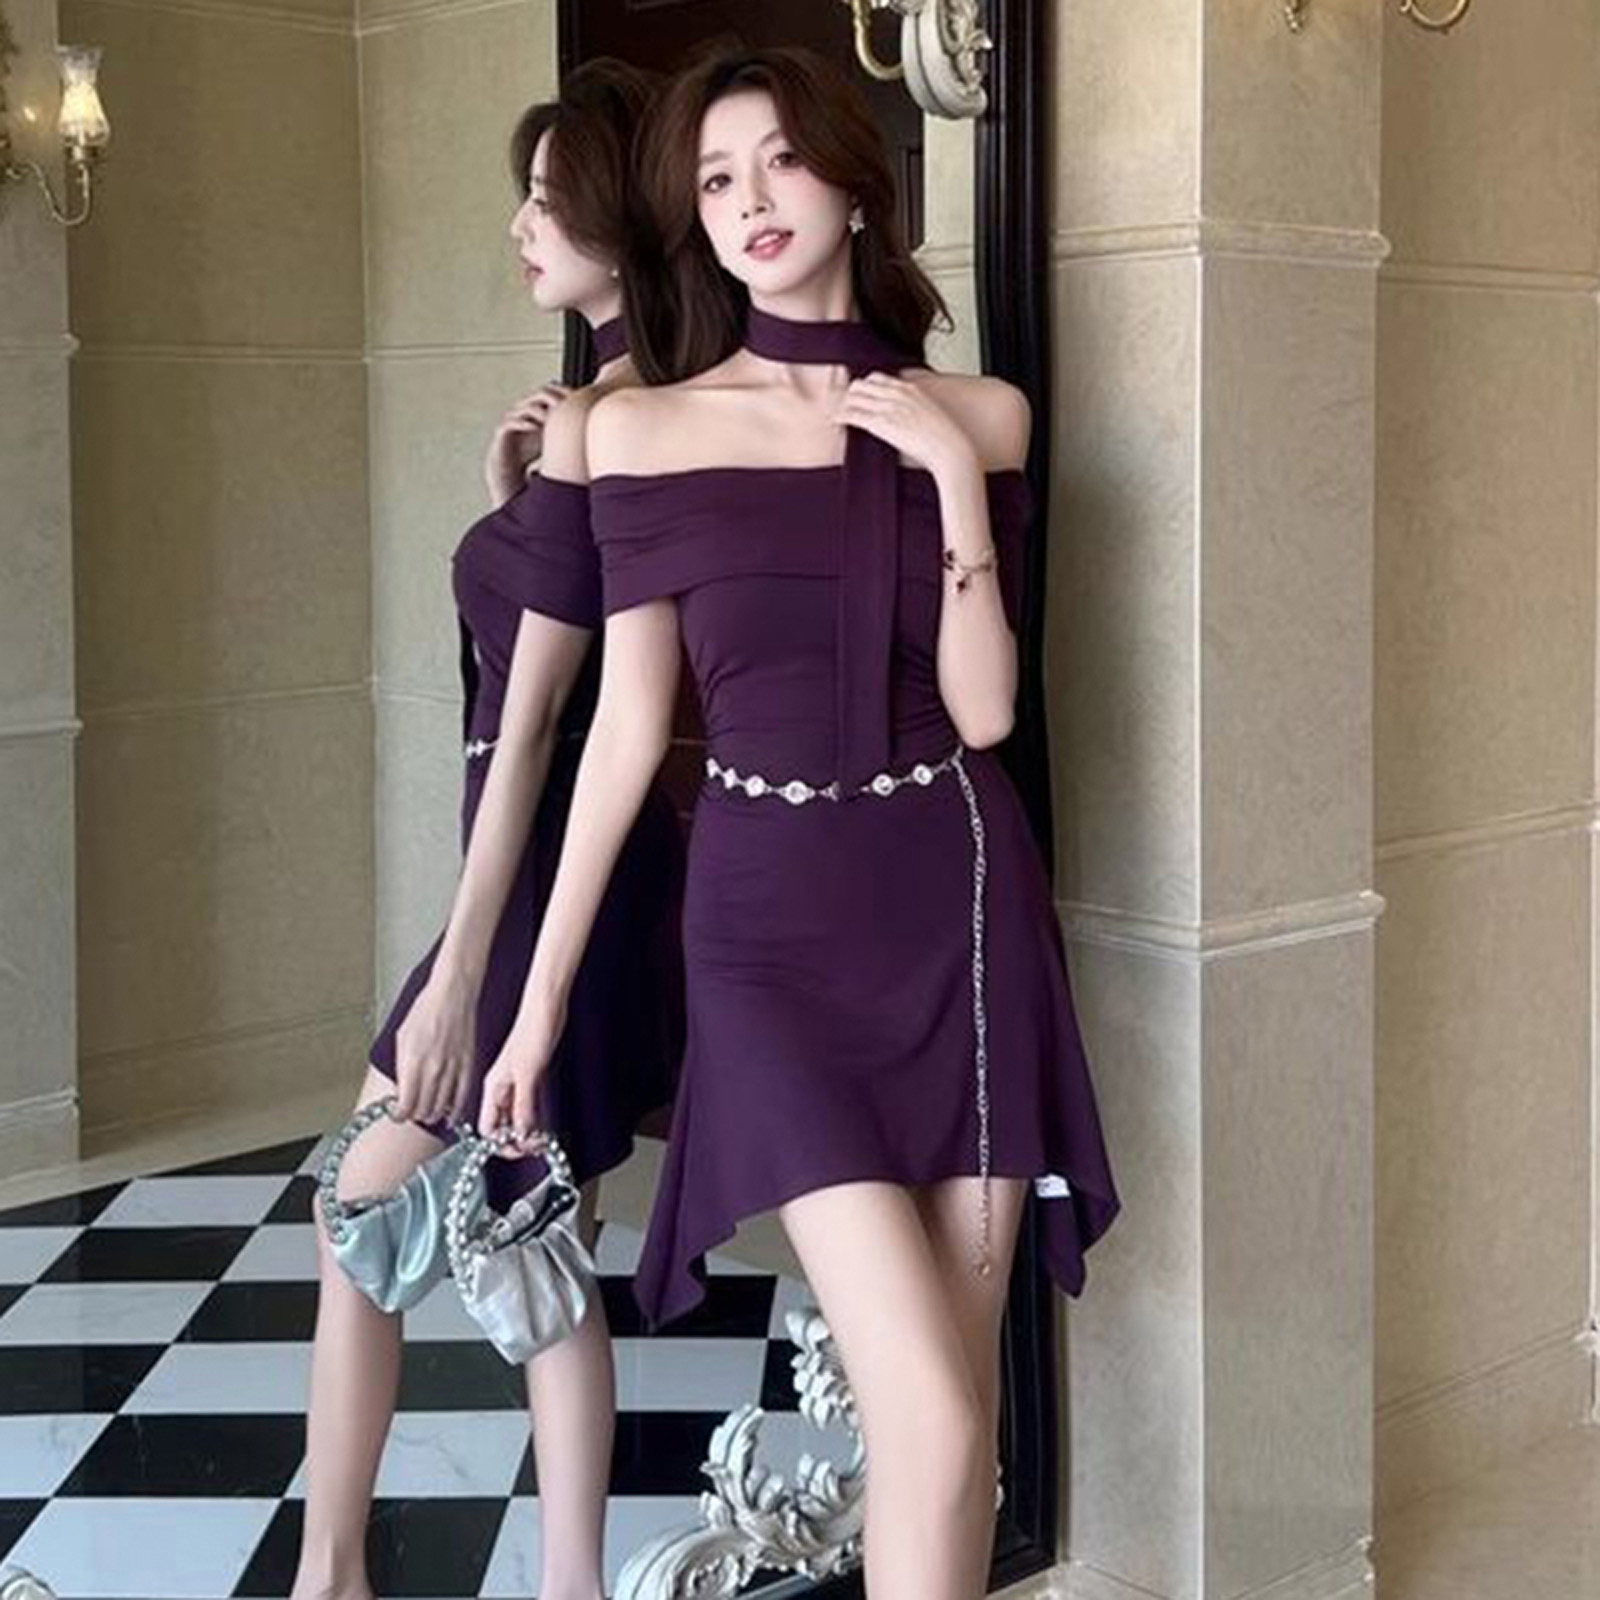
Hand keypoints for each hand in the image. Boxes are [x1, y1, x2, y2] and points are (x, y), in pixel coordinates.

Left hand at [393, 970, 477, 1126]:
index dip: (400, 1115)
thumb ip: (401, 1066)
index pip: (406, 1104)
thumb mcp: (401, 1036)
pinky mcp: (469, 1065)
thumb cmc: (427, 1008)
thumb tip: (402, 1087)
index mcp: (413, 1061)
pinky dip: (455, 1110)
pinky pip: (463, 1097)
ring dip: (432, 1115)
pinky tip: (450, 1113)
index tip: (398, 1114)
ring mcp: (453, 1068)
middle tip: (411, 1113)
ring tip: (427, 1113)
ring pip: (442, 1107)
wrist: (453, 993)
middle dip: (415, 1115)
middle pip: (424, 1110)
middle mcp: (433, 1068)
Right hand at [478, 994, 566, 1145]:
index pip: (487, 1129)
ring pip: (514, 1120)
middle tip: (535, 1146)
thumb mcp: (529, 1074)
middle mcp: (501, 1089)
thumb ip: (523, 1106)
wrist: (546, 1009)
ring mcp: (515, 1084)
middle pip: (500, 1128)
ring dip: (526, 1133)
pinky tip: (543, 1124)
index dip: (501, 1144)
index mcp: (493, 1088)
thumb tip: (521, 1134)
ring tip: (541, 1139)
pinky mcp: (529, 1078)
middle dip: (515, 1141)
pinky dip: (533, 1120)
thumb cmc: (534, 1032)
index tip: (521, 1148)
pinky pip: (526, 1108)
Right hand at [484, 381, 570, 505]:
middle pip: (539, 393)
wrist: (510, 466)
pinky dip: (523, 423)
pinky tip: (535, 427)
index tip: (577, 399)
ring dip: (539, 410)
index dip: (563, 393)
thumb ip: (568, 431)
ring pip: (525, 407)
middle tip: (565, 405)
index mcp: (537, 407)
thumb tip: (594, 429)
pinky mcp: (502, 431)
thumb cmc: (532, 451)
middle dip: (553, 397)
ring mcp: (513, 418)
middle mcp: (525, 409)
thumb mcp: (554, 438)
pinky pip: (512, 422)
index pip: (550, 391)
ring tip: (551, 417)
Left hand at [831, 373, 978, 485]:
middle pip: (861, 384)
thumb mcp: (931, 414)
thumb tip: (910, 416)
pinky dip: (840, 416)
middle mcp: (897, 394)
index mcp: (910, 388)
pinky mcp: (881, 424)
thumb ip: (917, 407)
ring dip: (842, 405)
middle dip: (850, 395)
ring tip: (838, 415)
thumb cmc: (944, 438)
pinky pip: (852, 414)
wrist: (951, 450)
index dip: (865, 387)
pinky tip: (836, 422)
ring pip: (853, 397)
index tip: (860, 397)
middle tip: (845, 406)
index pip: (877, 377)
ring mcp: (888, 407)